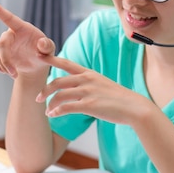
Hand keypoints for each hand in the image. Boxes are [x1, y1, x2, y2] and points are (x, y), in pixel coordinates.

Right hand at [0, 0, 54, 77]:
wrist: (36, 65)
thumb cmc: (44, 53)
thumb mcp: (50, 50)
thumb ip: (48, 46)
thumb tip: (41, 43)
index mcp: (22, 28)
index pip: (8, 17)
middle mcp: (10, 34)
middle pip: (1, 44)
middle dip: (6, 60)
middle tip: (14, 74)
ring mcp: (2, 43)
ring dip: (4, 67)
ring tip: (15, 73)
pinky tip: (7, 70)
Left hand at [37, 55, 151, 124]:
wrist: (135, 108)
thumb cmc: (118, 99)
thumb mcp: (102, 84)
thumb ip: (88, 83)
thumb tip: (75, 87)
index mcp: (89, 73)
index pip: (66, 63)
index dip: (51, 60)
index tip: (39, 56)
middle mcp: (87, 80)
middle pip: (57, 81)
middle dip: (44, 90)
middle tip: (38, 98)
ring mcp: (88, 92)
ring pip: (59, 95)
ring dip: (50, 104)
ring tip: (46, 111)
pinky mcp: (90, 105)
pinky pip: (66, 107)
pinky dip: (56, 112)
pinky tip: (53, 115)